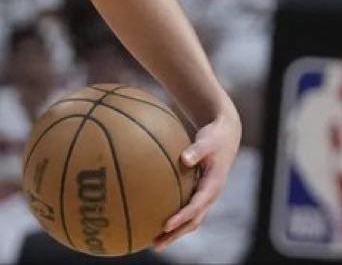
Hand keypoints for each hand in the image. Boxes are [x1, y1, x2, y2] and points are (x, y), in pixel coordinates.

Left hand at [154, 109, 241, 250]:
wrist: (226, 136)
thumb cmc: (215, 137)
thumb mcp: (208, 141)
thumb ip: (197, 150)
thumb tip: (185, 158)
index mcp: (213, 186)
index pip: (196, 206)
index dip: (182, 216)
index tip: (165, 224)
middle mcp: (209, 195)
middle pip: (193, 221)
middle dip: (176, 234)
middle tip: (156, 245)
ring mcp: (205, 196)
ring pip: (190, 220)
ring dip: (174, 232)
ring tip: (154, 242)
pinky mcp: (198, 192)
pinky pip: (186, 209)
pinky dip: (175, 218)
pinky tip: (156, 221)